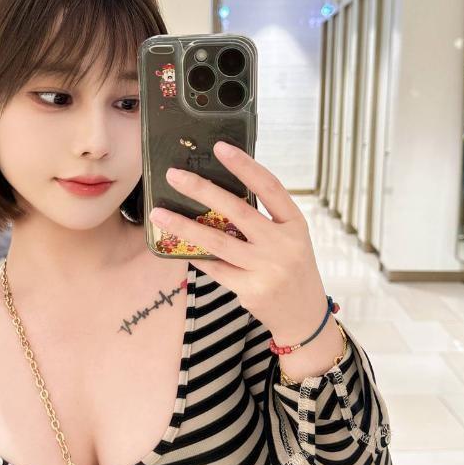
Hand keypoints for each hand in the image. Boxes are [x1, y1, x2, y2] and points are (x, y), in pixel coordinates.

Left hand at [148, 141, 328, 343]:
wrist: (305, 316)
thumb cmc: (292, 269)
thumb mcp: (289, 239)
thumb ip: (263, 219)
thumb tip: (217, 194)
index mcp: (295, 224)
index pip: (269, 187)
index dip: (245, 165)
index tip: (220, 147)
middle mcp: (283, 244)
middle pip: (237, 210)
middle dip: (202, 189)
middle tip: (175, 175)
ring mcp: (267, 268)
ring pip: (217, 241)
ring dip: (183, 226)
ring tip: (158, 213)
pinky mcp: (250, 289)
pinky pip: (214, 267)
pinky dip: (195, 255)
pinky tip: (177, 246)